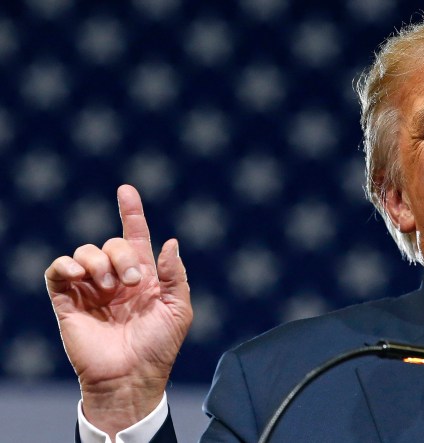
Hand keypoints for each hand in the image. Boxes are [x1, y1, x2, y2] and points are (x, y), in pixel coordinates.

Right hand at [45, 184, 192, 434]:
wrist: (131, 377)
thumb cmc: (159, 347)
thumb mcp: (178, 309)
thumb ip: (175, 274)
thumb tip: (170, 241)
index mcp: (144, 277)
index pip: (135, 237)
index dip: (131, 213)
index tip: (126, 190)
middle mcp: (116, 278)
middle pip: (111, 243)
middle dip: (121, 254)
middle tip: (131, 281)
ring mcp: (91, 289)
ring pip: (85, 252)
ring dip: (98, 263)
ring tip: (109, 288)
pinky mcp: (68, 301)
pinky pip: (58, 270)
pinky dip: (66, 265)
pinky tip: (80, 276)